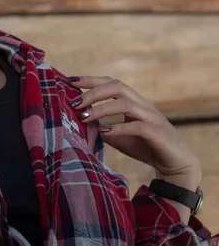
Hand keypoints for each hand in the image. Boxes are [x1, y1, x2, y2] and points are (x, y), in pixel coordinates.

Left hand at [68, 76, 201, 178]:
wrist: (175, 165)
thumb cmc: (145, 147)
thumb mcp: (118, 136)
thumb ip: (102, 127)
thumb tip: (78, 123)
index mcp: (133, 101)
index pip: (111, 83)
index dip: (91, 80)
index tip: (69, 81)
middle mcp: (143, 104)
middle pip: (117, 86)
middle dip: (93, 92)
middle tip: (74, 102)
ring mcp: (152, 117)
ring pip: (126, 103)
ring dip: (102, 109)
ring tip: (84, 117)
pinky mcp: (158, 133)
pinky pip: (137, 126)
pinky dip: (119, 128)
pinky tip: (104, 132)